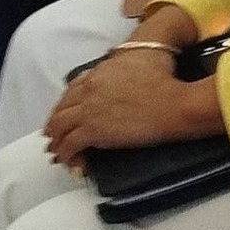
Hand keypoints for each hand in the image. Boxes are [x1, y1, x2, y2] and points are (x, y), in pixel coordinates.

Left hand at [44, 47, 199, 171]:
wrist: (174, 103)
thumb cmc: (167, 84)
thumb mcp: (139, 67)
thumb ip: (120, 72)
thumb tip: (116, 80)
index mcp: (99, 73)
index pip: (72, 90)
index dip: (66, 104)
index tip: (66, 113)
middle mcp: (89, 89)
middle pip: (61, 108)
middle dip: (56, 124)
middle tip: (56, 136)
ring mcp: (89, 110)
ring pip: (59, 127)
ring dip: (57, 141)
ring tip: (59, 152)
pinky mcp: (93, 130)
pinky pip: (70, 145)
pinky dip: (67, 156)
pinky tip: (71, 163)